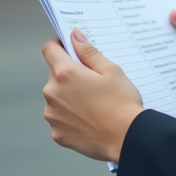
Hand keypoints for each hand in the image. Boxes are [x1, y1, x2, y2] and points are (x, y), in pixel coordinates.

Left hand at [42, 28, 143, 162]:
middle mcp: (52, 93)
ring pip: (57, 97)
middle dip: (70, 74)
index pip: (50, 50)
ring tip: (93, 104)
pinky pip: (60, 118)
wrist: (126, 139)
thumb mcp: (111, 70)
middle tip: (93, 82)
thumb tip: (74, 36)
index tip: (70, 47)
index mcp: (65, 74)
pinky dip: (70, 116)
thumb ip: (88, 52)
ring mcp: (52, 115)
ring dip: (69, 96)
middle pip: (55, 75)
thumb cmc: (122, 103)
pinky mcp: (57, 133)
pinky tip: (89, 119)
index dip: (59, 45)